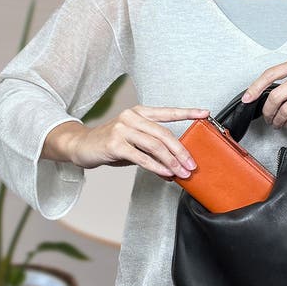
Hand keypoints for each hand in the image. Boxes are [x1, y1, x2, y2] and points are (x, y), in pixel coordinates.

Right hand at [68, 105, 209, 181]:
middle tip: (192, 165)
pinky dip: (156, 167)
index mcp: (140, 112)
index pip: (168, 112)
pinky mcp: (115, 144)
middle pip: (164, 134)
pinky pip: (141, 157)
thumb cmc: (111, 144)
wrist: (81, 146)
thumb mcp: (134, 143)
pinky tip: (166, 173)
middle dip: (181, 151)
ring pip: (155, 146)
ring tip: (182, 172)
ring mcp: (123, 129)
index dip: (188, 112)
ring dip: (171, 162)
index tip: (205, 113)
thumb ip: (153, 150)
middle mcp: (132, 117)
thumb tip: (175, 168)